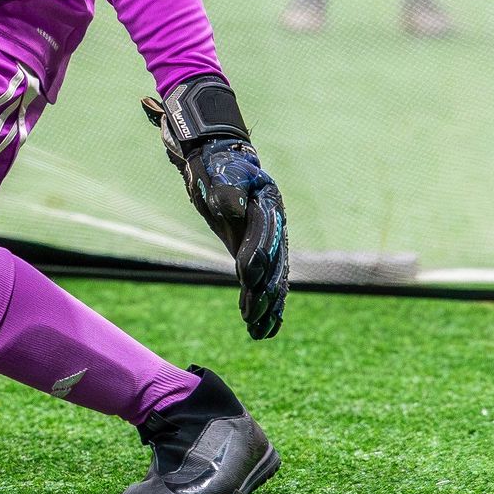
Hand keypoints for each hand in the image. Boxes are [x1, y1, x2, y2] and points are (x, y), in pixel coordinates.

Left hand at [142, 76, 288, 340]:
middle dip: (264, 289)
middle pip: (274, 262)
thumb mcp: (221, 172)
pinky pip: (265, 283)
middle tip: (253, 312)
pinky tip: (263, 330)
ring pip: (273, 279)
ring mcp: (268, 242)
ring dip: (266, 305)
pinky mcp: (256, 254)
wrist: (221, 163)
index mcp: (269, 203)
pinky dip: (266, 306)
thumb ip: (227, 189)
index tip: (246, 276)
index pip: (264, 233)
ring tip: (257, 330)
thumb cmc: (219, 166)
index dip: (256, 254)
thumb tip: (232, 208)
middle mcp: (274, 226)